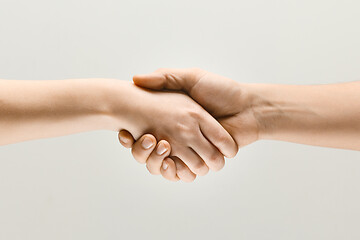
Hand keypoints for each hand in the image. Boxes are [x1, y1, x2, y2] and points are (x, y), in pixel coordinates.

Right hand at [119, 68, 261, 181]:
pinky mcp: (202, 161)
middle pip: (150, 152)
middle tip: (141, 139)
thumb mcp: (191, 77)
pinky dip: (173, 171)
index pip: (145, 132)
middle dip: (141, 150)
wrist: (249, 107)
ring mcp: (190, 150)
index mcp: (174, 119)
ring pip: (163, 164)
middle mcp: (180, 136)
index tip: (124, 132)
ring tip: (154, 146)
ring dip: (154, 161)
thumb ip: (166, 77)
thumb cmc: (221, 90)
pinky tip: (168, 161)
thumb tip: (135, 79)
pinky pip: (182, 173)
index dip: (132, 136)